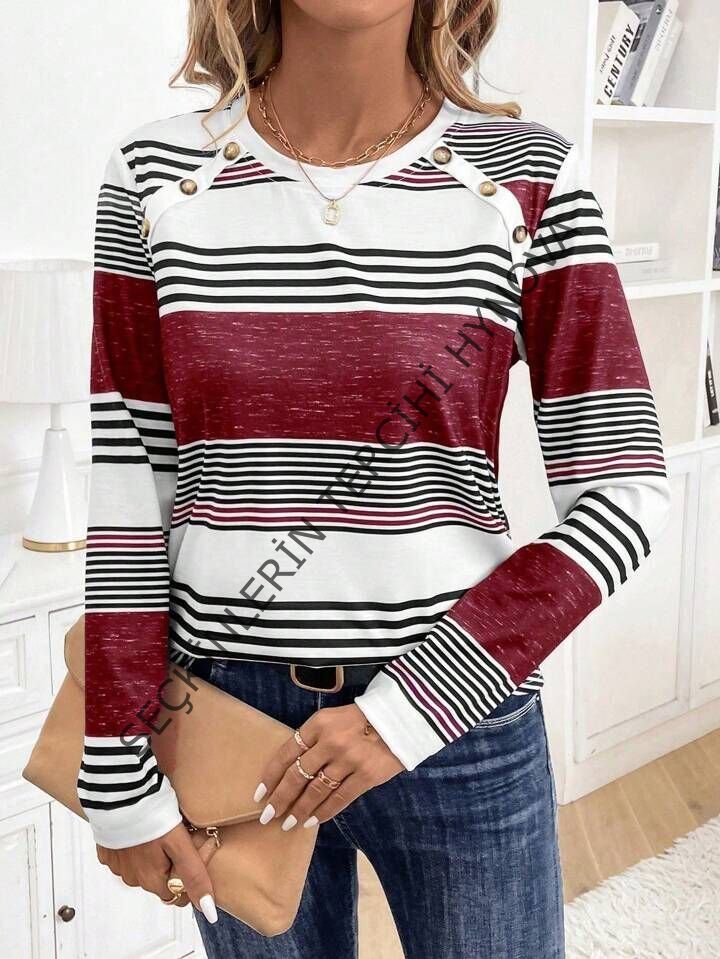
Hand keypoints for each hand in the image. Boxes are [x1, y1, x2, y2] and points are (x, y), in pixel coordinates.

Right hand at [96, 822, 217, 922]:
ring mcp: (117, 865)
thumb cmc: (151, 815)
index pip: (179, 893)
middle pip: (161, 879)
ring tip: (160, 828)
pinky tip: (142, 828)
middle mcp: (132, 878)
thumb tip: (208, 910)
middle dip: (173, 862)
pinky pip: (127, 855)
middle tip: (181, 835)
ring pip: (144, 867)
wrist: (120, 792)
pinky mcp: (107, 850)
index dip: (191, 874)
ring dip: (155, 854)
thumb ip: (194, 876)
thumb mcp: (180, 845)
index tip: (197, 849)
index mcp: (151, 880)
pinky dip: (136, 846)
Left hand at [254, 703, 404, 829]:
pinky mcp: (366, 775)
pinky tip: (312, 821)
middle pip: (298, 775)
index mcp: (319, 723)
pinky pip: (339, 799)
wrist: (399, 720)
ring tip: (288, 823)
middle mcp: (331, 741)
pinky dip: (323, 812)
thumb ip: (313, 739)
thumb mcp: (332, 719)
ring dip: (299, 810)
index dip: (271, 775)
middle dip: (280, 798)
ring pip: (316, 791)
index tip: (260, 793)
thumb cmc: (360, 720)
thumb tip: (289, 770)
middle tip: (268, 816)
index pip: (287, 752)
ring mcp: (349, 759)